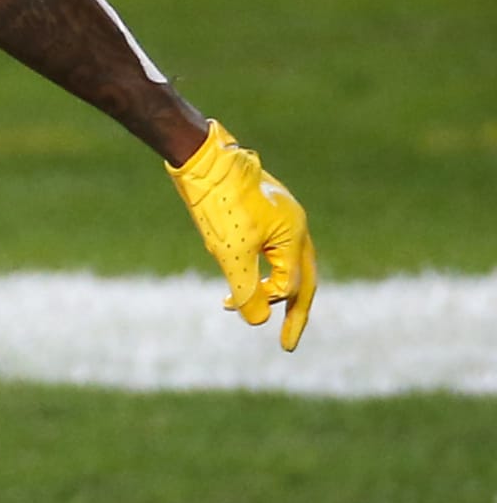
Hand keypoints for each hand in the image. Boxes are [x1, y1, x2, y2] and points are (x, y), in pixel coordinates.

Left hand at [167, 121, 316, 350]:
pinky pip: (270, 247)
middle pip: (302, 279)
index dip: (268, 302)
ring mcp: (282, 216)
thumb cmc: (218, 203)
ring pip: (285, 262)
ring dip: (272, 288)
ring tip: (254, 307)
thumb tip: (259, 322)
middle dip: (293, 312)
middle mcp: (295, 225)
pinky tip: (240, 273)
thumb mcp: (230, 252)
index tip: (231, 305)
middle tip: (287, 344)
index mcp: (295, 234)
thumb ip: (247, 289)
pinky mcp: (263, 211)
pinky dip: (259, 267)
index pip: (291, 284)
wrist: (200, 158)